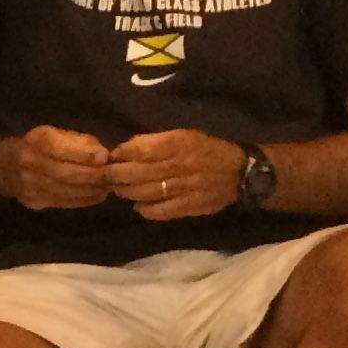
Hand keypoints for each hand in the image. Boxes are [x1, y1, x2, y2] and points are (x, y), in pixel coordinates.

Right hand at [0, 125, 113, 210]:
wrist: (5, 165)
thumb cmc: (40, 146)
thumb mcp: (58, 135)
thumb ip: (82, 144)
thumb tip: (104, 157)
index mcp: (37, 140)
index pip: (60, 149)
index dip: (84, 155)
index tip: (104, 158)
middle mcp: (29, 162)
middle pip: (65, 173)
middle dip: (92, 176)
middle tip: (112, 177)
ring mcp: (28, 184)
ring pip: (65, 191)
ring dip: (90, 191)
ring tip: (107, 188)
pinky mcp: (32, 200)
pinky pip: (62, 202)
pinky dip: (83, 200)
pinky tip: (96, 196)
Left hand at [106, 127, 242, 220]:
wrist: (239, 172)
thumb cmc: (205, 150)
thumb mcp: (183, 136)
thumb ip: (154, 142)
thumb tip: (123, 150)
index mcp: (178, 144)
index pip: (141, 149)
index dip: (120, 154)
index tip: (111, 157)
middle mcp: (181, 165)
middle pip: (137, 173)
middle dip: (115, 175)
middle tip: (107, 176)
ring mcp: (185, 187)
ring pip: (144, 193)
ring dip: (126, 192)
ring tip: (120, 190)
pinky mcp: (191, 206)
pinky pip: (160, 211)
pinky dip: (145, 210)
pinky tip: (139, 205)